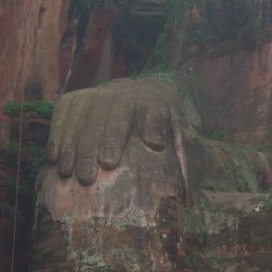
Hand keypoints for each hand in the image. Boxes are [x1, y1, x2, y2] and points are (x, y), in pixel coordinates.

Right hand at [46, 78, 188, 184]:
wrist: (137, 105)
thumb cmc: (165, 137)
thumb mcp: (185, 144)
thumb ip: (192, 158)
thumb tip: (216, 180)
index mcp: (157, 100)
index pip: (153, 107)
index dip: (153, 123)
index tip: (154, 144)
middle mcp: (126, 92)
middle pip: (114, 110)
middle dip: (105, 139)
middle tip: (99, 171)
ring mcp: (99, 93)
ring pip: (87, 112)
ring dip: (77, 143)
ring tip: (72, 173)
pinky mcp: (76, 99)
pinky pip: (64, 113)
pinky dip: (59, 134)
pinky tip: (55, 159)